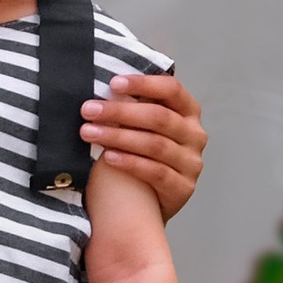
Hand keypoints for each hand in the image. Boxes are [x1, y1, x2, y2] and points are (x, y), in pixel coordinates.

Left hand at [83, 71, 204, 221]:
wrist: (152, 199)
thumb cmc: (142, 152)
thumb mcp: (143, 126)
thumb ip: (134, 107)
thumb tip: (104, 86)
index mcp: (188, 112)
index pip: (172, 90)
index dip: (144, 84)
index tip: (113, 83)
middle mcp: (195, 135)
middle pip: (159, 117)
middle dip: (120, 111)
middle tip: (88, 110)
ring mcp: (191, 162)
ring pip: (155, 144)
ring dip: (118, 136)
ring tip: (88, 133)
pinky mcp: (183, 187)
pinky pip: (156, 172)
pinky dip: (130, 162)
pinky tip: (107, 157)